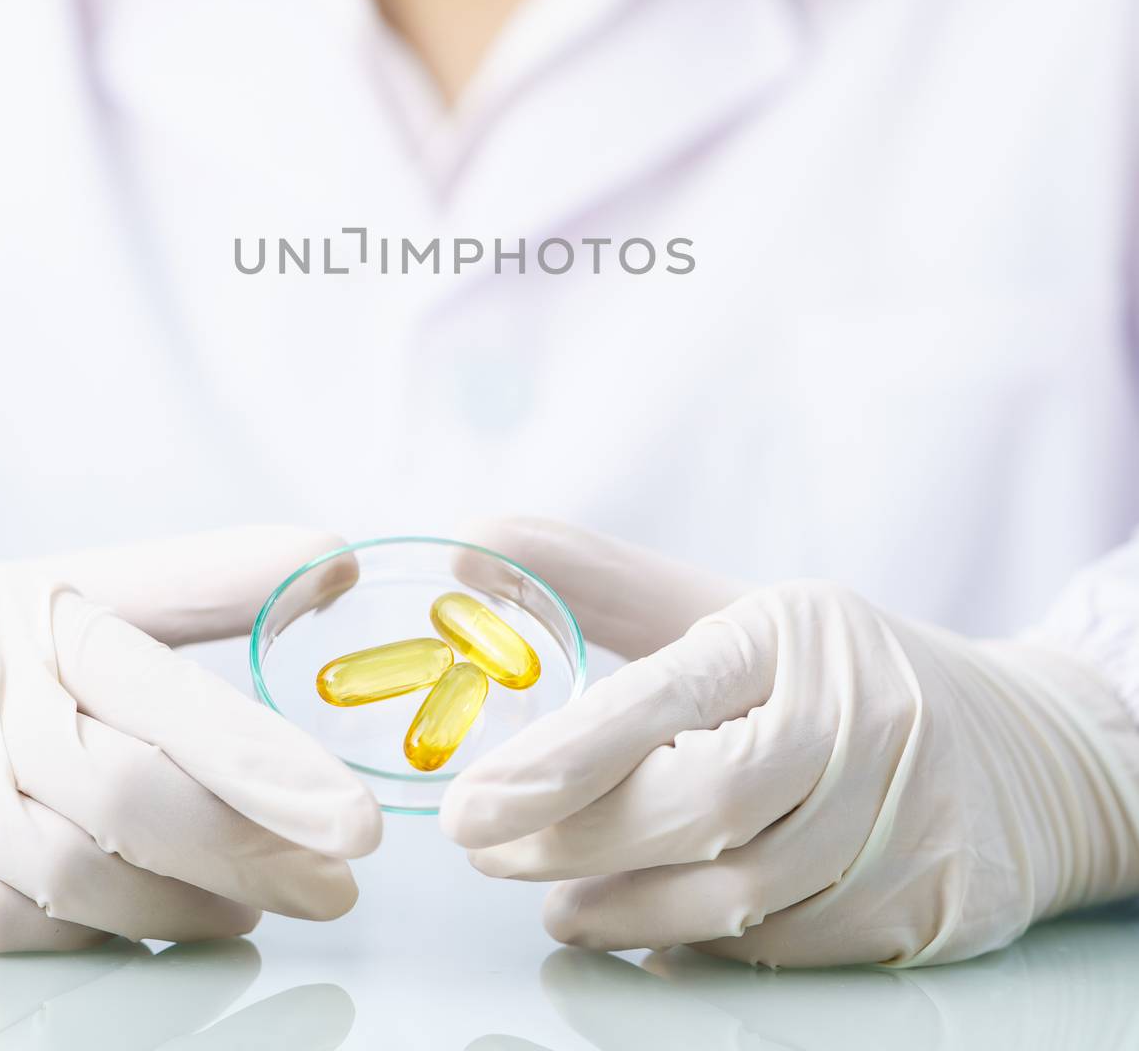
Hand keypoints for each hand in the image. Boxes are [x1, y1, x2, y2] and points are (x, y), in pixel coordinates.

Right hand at [0, 529, 380, 951]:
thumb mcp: (72, 584)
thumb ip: (207, 579)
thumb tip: (337, 561)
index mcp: (48, 632)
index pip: (169, 699)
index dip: (266, 763)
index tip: (355, 819)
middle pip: (140, 801)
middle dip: (252, 851)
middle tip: (341, 880)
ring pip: (88, 878)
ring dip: (192, 901)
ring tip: (269, 901)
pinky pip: (23, 927)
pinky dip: (105, 933)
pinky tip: (167, 922)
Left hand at [442, 518, 1138, 965]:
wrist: (1020, 745)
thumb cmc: (831, 668)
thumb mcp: (726, 609)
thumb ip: (595, 582)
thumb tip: (469, 542)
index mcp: (794, 632)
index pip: (671, 689)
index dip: (568, 751)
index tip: (474, 798)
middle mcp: (856, 718)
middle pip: (699, 803)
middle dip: (572, 838)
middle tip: (484, 847)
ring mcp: (901, 818)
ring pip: (736, 894)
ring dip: (622, 910)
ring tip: (550, 901)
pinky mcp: (929, 903)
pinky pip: (787, 947)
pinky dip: (699, 944)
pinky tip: (643, 928)